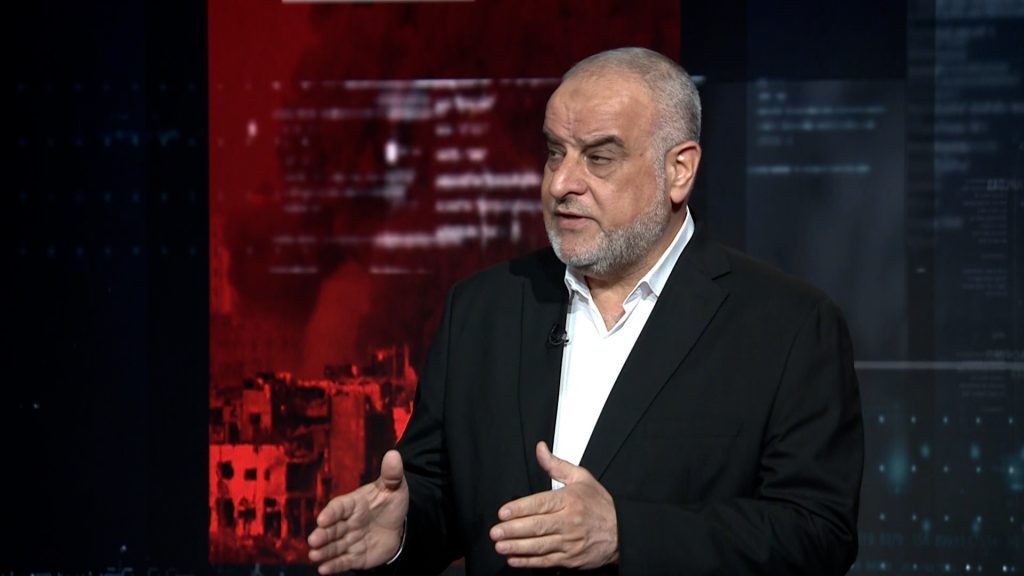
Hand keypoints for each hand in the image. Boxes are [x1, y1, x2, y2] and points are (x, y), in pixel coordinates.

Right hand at [308, 449, 408, 573]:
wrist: (399, 525)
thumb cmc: (390, 502)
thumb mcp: (394, 487)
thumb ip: (392, 474)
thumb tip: (394, 455)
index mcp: (353, 504)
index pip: (339, 507)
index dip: (331, 513)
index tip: (322, 519)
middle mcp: (347, 523)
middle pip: (332, 529)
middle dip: (322, 535)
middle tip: (313, 541)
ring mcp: (350, 540)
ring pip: (334, 546)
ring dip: (324, 551)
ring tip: (314, 556)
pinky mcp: (355, 556)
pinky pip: (343, 561)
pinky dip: (333, 566)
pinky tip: (324, 570)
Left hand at [489, 441, 618, 568]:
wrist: (623, 532)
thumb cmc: (601, 505)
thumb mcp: (582, 478)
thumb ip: (556, 465)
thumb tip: (540, 449)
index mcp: (570, 500)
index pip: (541, 503)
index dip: (520, 508)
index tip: (503, 512)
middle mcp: (569, 522)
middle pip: (537, 526)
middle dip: (513, 530)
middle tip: (495, 532)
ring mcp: (570, 542)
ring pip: (540, 546)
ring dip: (517, 547)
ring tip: (500, 546)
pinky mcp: (570, 559)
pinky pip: (546, 561)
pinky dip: (529, 562)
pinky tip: (514, 559)